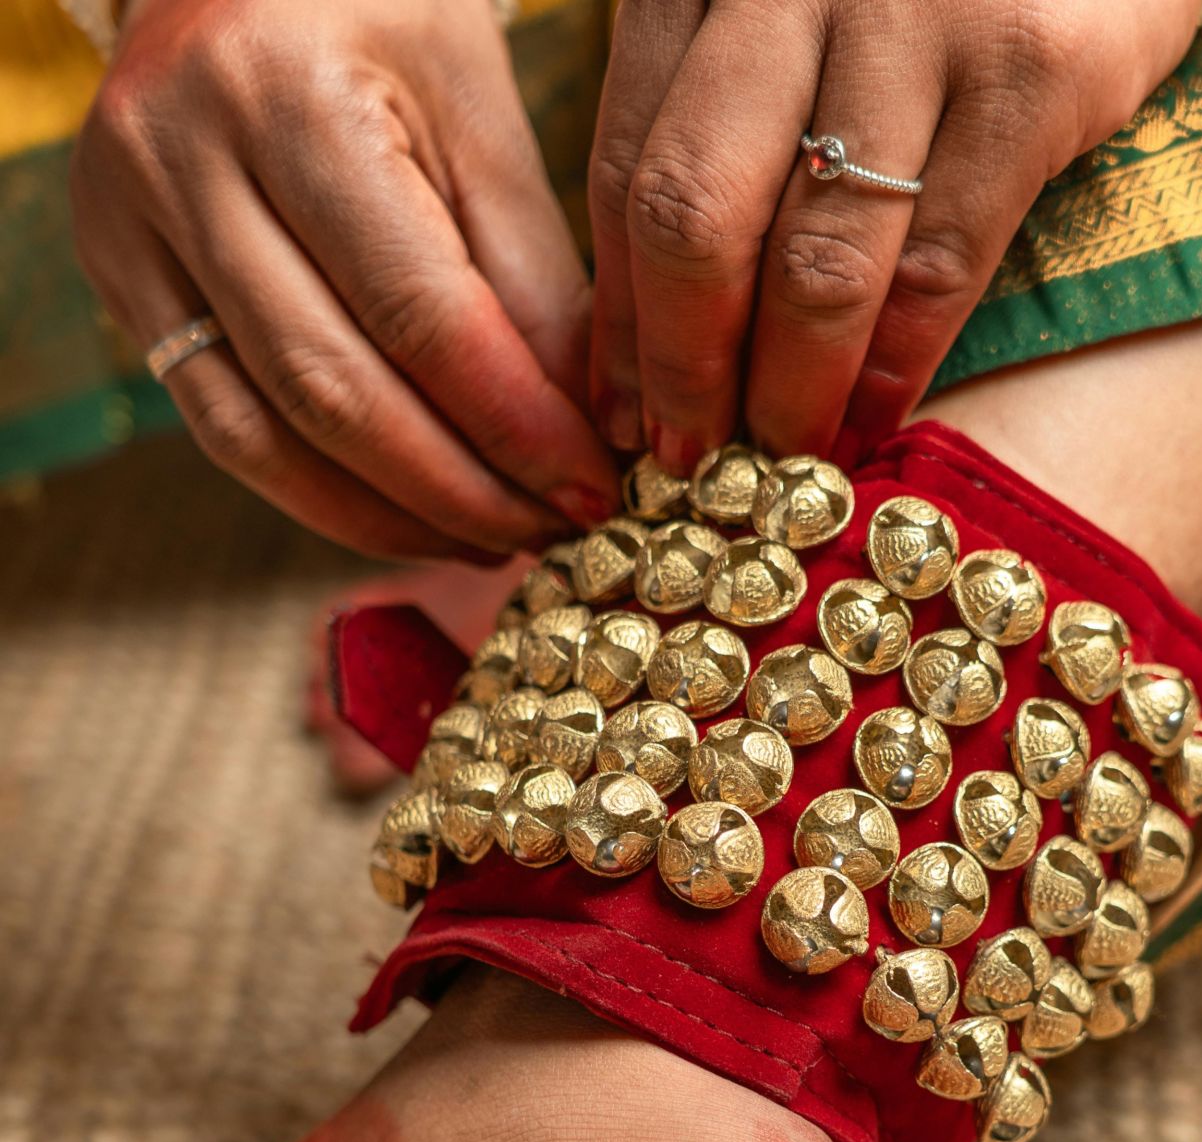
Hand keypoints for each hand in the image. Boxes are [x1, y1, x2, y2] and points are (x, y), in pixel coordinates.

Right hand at [71, 0, 618, 562]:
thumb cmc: (383, 21)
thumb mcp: (481, 116)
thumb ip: (532, 281)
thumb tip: (582, 438)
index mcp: (288, 95)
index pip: (421, 317)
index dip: (517, 428)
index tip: (595, 490)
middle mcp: (180, 159)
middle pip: (335, 391)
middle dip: (461, 490)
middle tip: (552, 532)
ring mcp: (126, 223)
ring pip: (266, 434)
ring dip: (394, 515)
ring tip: (493, 540)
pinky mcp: (115, 275)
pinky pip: (224, 429)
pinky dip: (327, 495)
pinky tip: (412, 517)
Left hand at [588, 0, 1198, 469]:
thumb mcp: (790, 4)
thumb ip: (717, 117)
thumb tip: (647, 323)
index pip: (624, 164)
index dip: (619, 313)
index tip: (616, 413)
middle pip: (692, 216)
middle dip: (684, 368)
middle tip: (688, 461)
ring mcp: (911, 13)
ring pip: (813, 258)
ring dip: (789, 392)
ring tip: (780, 464)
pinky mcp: (1030, 62)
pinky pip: (940, 261)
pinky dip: (896, 365)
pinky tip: (872, 422)